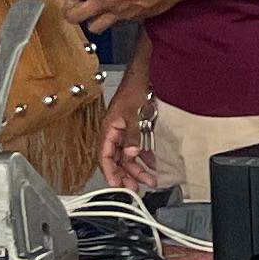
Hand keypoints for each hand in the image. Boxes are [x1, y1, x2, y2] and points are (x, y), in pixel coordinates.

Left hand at [44, 0, 194, 29]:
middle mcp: (105, 4)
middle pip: (75, 16)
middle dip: (68, 10)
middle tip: (71, 1)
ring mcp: (118, 14)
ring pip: (94, 27)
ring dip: (88, 19)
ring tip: (91, 9)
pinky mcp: (130, 19)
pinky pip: (113, 24)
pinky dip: (108, 19)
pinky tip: (113, 9)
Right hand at [99, 74, 160, 192]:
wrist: (146, 72)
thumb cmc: (135, 86)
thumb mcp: (133, 112)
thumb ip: (131, 134)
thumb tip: (131, 153)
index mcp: (109, 128)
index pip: (105, 155)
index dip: (110, 171)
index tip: (116, 185)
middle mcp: (115, 131)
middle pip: (118, 159)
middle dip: (126, 174)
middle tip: (135, 188)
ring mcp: (126, 130)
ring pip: (129, 155)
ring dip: (137, 168)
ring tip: (149, 180)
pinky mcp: (137, 128)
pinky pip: (138, 147)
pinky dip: (145, 157)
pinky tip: (153, 165)